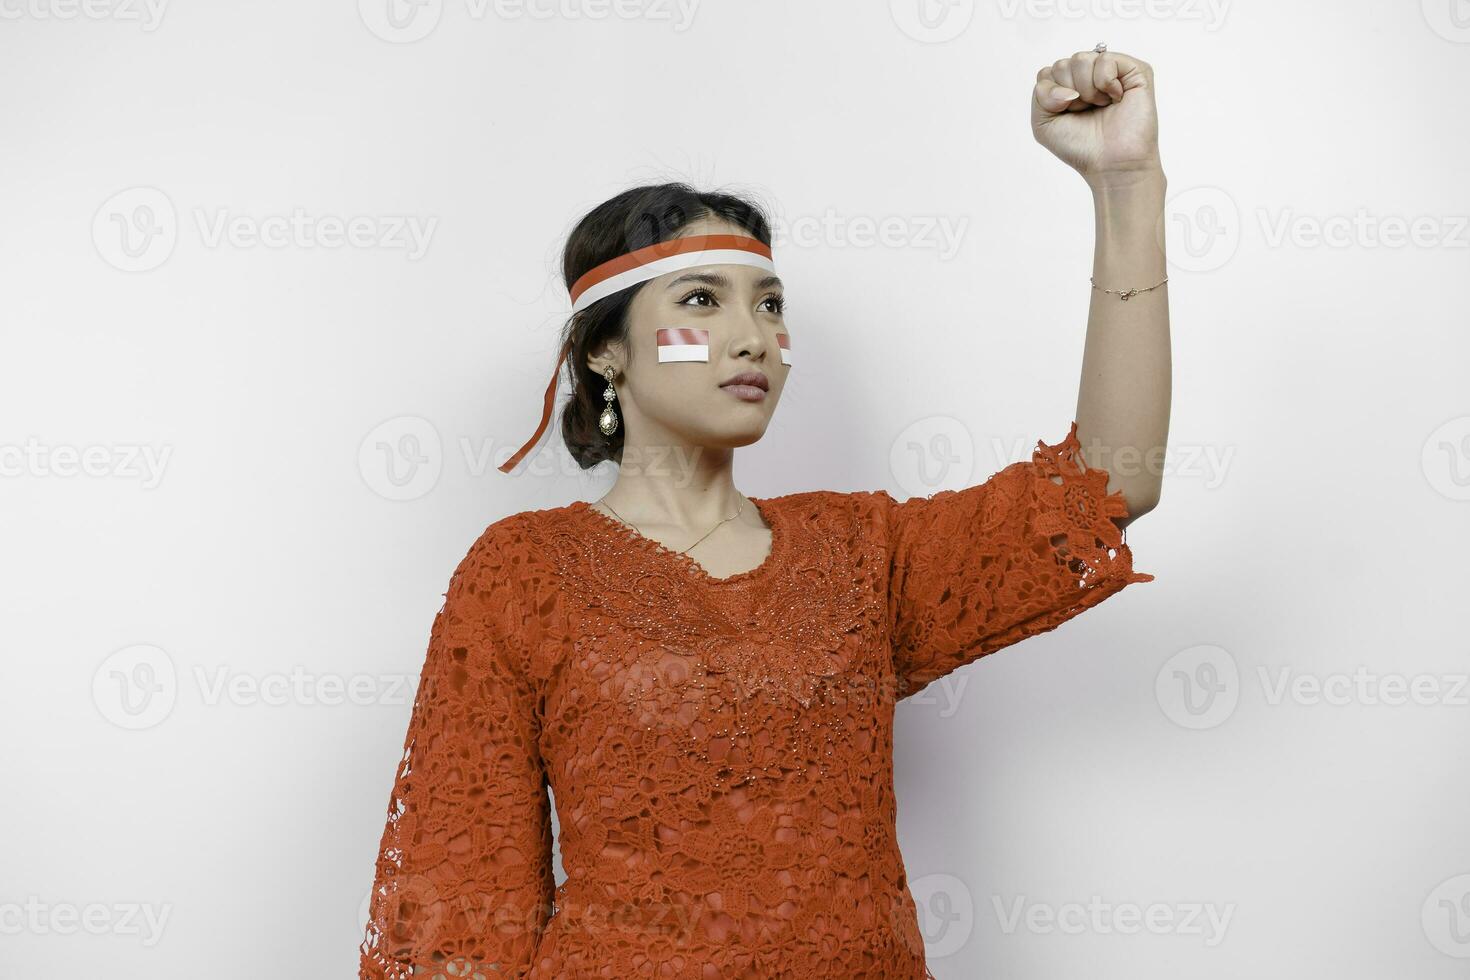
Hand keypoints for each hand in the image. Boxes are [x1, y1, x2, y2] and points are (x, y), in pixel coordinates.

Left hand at [1031, 49, 1160, 184]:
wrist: (1110, 163)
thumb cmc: (1081, 146)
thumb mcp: (1044, 124)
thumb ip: (1040, 95)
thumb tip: (1066, 86)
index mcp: (1068, 85)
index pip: (1047, 73)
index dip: (1052, 96)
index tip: (1067, 114)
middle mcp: (1089, 74)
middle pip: (1062, 65)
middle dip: (1069, 93)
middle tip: (1086, 111)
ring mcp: (1111, 70)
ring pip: (1081, 59)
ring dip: (1087, 90)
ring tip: (1101, 105)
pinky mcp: (1134, 70)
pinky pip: (1105, 60)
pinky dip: (1105, 83)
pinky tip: (1115, 98)